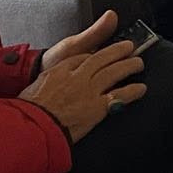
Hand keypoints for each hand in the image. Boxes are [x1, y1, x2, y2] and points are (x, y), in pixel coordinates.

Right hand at [23, 11, 145, 141]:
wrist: (34, 126)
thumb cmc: (30, 110)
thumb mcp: (34, 86)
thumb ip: (49, 80)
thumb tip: (52, 81)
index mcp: (59, 70)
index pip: (81, 57)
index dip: (95, 54)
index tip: (103, 53)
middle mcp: (77, 76)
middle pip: (101, 58)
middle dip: (117, 50)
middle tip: (129, 46)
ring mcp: (88, 90)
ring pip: (114, 72)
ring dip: (129, 65)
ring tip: (138, 62)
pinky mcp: (97, 107)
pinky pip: (120, 95)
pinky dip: (132, 91)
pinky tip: (141, 88)